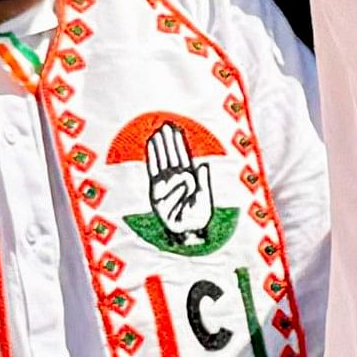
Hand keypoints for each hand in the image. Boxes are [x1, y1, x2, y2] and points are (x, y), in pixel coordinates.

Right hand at [142, 120, 212, 242]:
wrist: (186, 231)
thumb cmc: (198, 217)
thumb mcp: (204, 198)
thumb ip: (203, 181)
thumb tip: (203, 164)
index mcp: (191, 177)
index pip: (184, 155)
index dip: (180, 143)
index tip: (176, 129)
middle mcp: (177, 177)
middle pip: (172, 154)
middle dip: (169, 140)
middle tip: (165, 125)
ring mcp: (166, 182)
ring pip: (163, 159)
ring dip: (160, 146)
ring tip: (157, 132)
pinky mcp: (156, 189)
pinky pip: (154, 170)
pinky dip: (153, 157)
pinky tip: (151, 147)